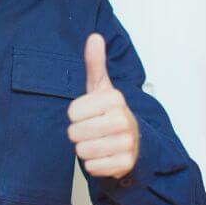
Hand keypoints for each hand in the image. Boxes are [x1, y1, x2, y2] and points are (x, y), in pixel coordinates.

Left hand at [67, 33, 139, 178]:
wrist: (134, 141)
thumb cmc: (110, 112)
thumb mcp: (101, 87)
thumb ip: (95, 63)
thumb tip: (94, 37)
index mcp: (114, 99)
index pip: (72, 111)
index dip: (76, 115)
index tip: (89, 113)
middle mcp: (122, 120)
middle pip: (74, 133)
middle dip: (79, 133)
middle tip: (93, 129)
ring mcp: (126, 143)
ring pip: (82, 151)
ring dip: (85, 149)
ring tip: (98, 141)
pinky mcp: (125, 164)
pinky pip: (92, 167)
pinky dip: (94, 164)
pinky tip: (105, 155)